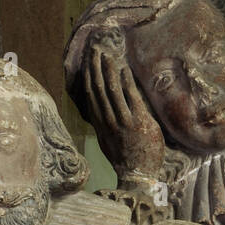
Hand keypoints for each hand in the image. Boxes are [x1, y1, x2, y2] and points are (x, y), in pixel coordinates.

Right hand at [87, 47, 165, 178]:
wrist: (138, 175)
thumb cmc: (126, 159)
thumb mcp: (108, 142)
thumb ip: (104, 125)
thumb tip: (100, 111)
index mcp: (100, 124)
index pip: (90, 94)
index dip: (87, 76)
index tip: (86, 62)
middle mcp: (108, 120)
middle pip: (97, 88)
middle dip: (95, 66)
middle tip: (94, 49)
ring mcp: (123, 120)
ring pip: (111, 89)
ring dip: (108, 69)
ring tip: (106, 54)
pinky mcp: (138, 121)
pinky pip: (130, 96)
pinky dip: (125, 81)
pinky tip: (123, 69)